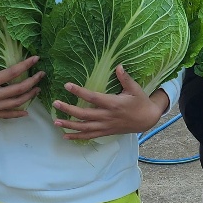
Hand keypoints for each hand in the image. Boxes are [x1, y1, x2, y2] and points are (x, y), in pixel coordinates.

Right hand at [0, 48, 41, 119]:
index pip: (12, 73)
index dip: (26, 65)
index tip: (36, 59)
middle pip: (19, 89)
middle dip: (33, 81)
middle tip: (42, 74)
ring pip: (16, 103)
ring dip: (29, 96)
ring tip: (37, 89)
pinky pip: (7, 116)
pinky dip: (17, 114)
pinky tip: (26, 112)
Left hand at [53, 66, 168, 140]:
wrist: (147, 119)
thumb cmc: (140, 101)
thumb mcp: (135, 89)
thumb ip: (125, 78)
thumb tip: (118, 66)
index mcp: (113, 104)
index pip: (93, 97)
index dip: (79, 92)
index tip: (67, 85)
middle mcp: (107, 116)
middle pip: (84, 114)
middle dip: (68, 109)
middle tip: (55, 103)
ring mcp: (105, 126)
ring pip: (84, 127)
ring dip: (69, 125)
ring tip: (56, 121)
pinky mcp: (106, 132)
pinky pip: (89, 136)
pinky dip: (77, 137)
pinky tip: (65, 136)